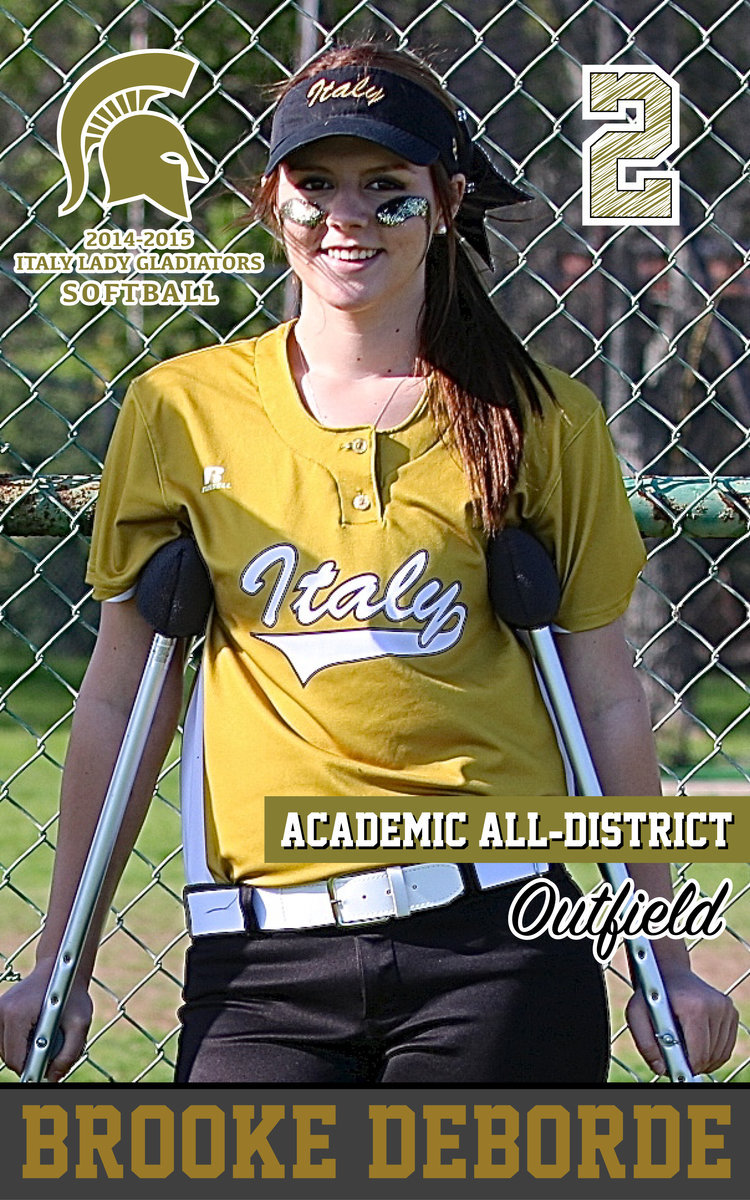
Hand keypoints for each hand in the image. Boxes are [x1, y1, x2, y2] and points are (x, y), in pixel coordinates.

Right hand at [0, 962, 91, 1081]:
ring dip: (24, 1050)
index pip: (16, 1059)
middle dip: (29, 1059)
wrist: (62, 968)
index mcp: (18, 1014)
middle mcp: (3, 1010)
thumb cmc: (72, 993)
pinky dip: (19, 1042)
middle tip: (50, 1049)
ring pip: (5, 1049)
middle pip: (9, 1056)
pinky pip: (5, 1039)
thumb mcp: (80, 1022)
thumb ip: (69, 1054)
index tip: (44, 1071)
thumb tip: (53, 1078)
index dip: (32, 1069)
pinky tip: (35, 1032)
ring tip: (44, 1037)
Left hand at [626, 965, 738, 1076]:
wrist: (668, 973)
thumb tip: (661, 1069)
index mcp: (694, 1007)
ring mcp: (725, 1008)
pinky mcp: (731, 1011)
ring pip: (720, 1054)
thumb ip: (645, 1043)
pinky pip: (726, 1047)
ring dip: (703, 1059)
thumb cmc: (650, 994)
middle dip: (693, 1063)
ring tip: (685, 1048)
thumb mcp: (636, 1014)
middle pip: (709, 1056)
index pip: (698, 1054)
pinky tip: (697, 1045)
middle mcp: (714, 1006)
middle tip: (677, 1057)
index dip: (686, 1067)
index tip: (675, 1068)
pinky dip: (713, 1053)